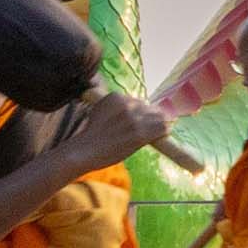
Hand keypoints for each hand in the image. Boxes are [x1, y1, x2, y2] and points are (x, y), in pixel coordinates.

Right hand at [57, 91, 172, 171]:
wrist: (83, 151)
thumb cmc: (90, 136)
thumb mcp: (101, 112)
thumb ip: (117, 108)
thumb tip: (137, 108)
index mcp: (116, 96)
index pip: (139, 101)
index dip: (142, 112)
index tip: (142, 120)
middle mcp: (127, 104)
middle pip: (150, 108)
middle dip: (151, 117)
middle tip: (151, 127)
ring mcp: (134, 119)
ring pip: (159, 117)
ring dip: (160, 124)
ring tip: (160, 131)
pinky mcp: (140, 133)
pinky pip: (161, 128)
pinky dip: (164, 132)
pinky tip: (163, 136)